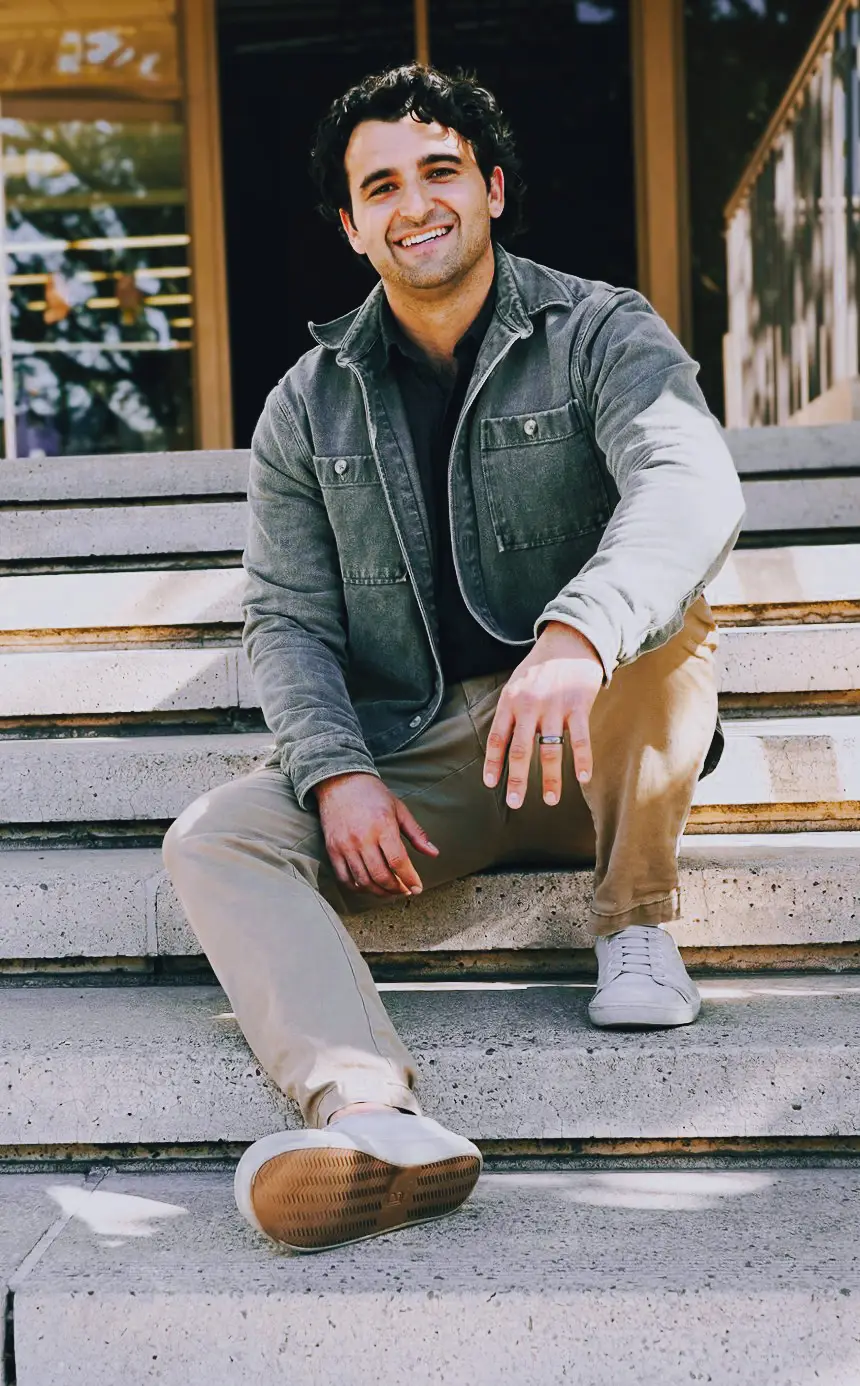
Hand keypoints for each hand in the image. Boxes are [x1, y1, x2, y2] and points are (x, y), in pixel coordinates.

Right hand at [314, 772, 438, 896]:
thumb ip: (416, 834)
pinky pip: (345, 878)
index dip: (410, 879)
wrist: (340, 782)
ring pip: (364, 880)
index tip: (417, 887)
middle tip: (405, 890)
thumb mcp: (399, 809)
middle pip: (381, 875)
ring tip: (390, 891)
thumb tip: (433, 853)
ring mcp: (345, 846)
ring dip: (380, 892)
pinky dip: (358, 888)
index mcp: (382, 826)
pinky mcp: (333, 850)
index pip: (398, 861)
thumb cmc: (372, 794)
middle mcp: (362, 838)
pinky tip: (369, 886)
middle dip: (396, 889)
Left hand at [483, 622, 603, 807]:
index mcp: (511, 702)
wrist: (570, 641)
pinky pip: (580, 739)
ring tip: (551, 799)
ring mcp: (555, 707)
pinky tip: (583, 778)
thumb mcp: (517, 683)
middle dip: (517, 780)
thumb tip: (503, 743)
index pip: (498, 738)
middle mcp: (530, 706)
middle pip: (520, 751)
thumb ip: (511, 711)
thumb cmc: (541, 666)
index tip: (491, 784)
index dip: (493, 763)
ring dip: (550, 778)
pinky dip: (582, 760)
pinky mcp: (579, 706)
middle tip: (516, 803)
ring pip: (550, 751)